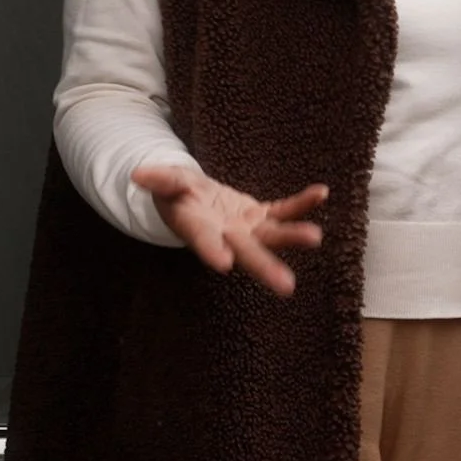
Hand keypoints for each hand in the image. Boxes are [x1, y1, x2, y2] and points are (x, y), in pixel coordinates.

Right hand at [131, 164, 327, 296]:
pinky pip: (284, 210)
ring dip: (293, 236)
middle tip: (287, 285)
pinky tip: (321, 193)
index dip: (211, 250)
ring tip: (316, 237)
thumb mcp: (166, 184)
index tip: (223, 264)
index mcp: (197, 228)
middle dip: (265, 267)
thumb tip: (139, 175)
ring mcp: (247, 228)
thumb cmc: (177, 194)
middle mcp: (225, 235)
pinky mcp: (262, 216)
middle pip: (246, 253)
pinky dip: (302, 203)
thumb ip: (160, 180)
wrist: (197, 200)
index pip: (203, 241)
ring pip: (272, 235)